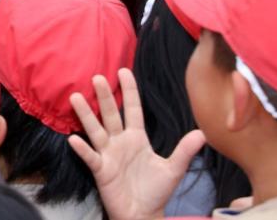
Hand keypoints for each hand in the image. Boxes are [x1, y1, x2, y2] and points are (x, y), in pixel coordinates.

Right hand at [68, 68, 205, 219]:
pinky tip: (75, 139)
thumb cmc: (155, 191)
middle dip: (105, 96)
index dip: (129, 91)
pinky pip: (90, 157)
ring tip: (76, 97)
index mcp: (137, 138)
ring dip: (86, 115)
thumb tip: (202, 133)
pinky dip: (82, 149)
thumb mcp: (173, 170)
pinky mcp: (101, 170)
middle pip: (111, 114)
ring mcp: (108, 154)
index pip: (132, 109)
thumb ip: (184, 151)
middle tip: (98, 77)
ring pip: (96, 130)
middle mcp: (120, 142)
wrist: (143, 215)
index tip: (124, 71)